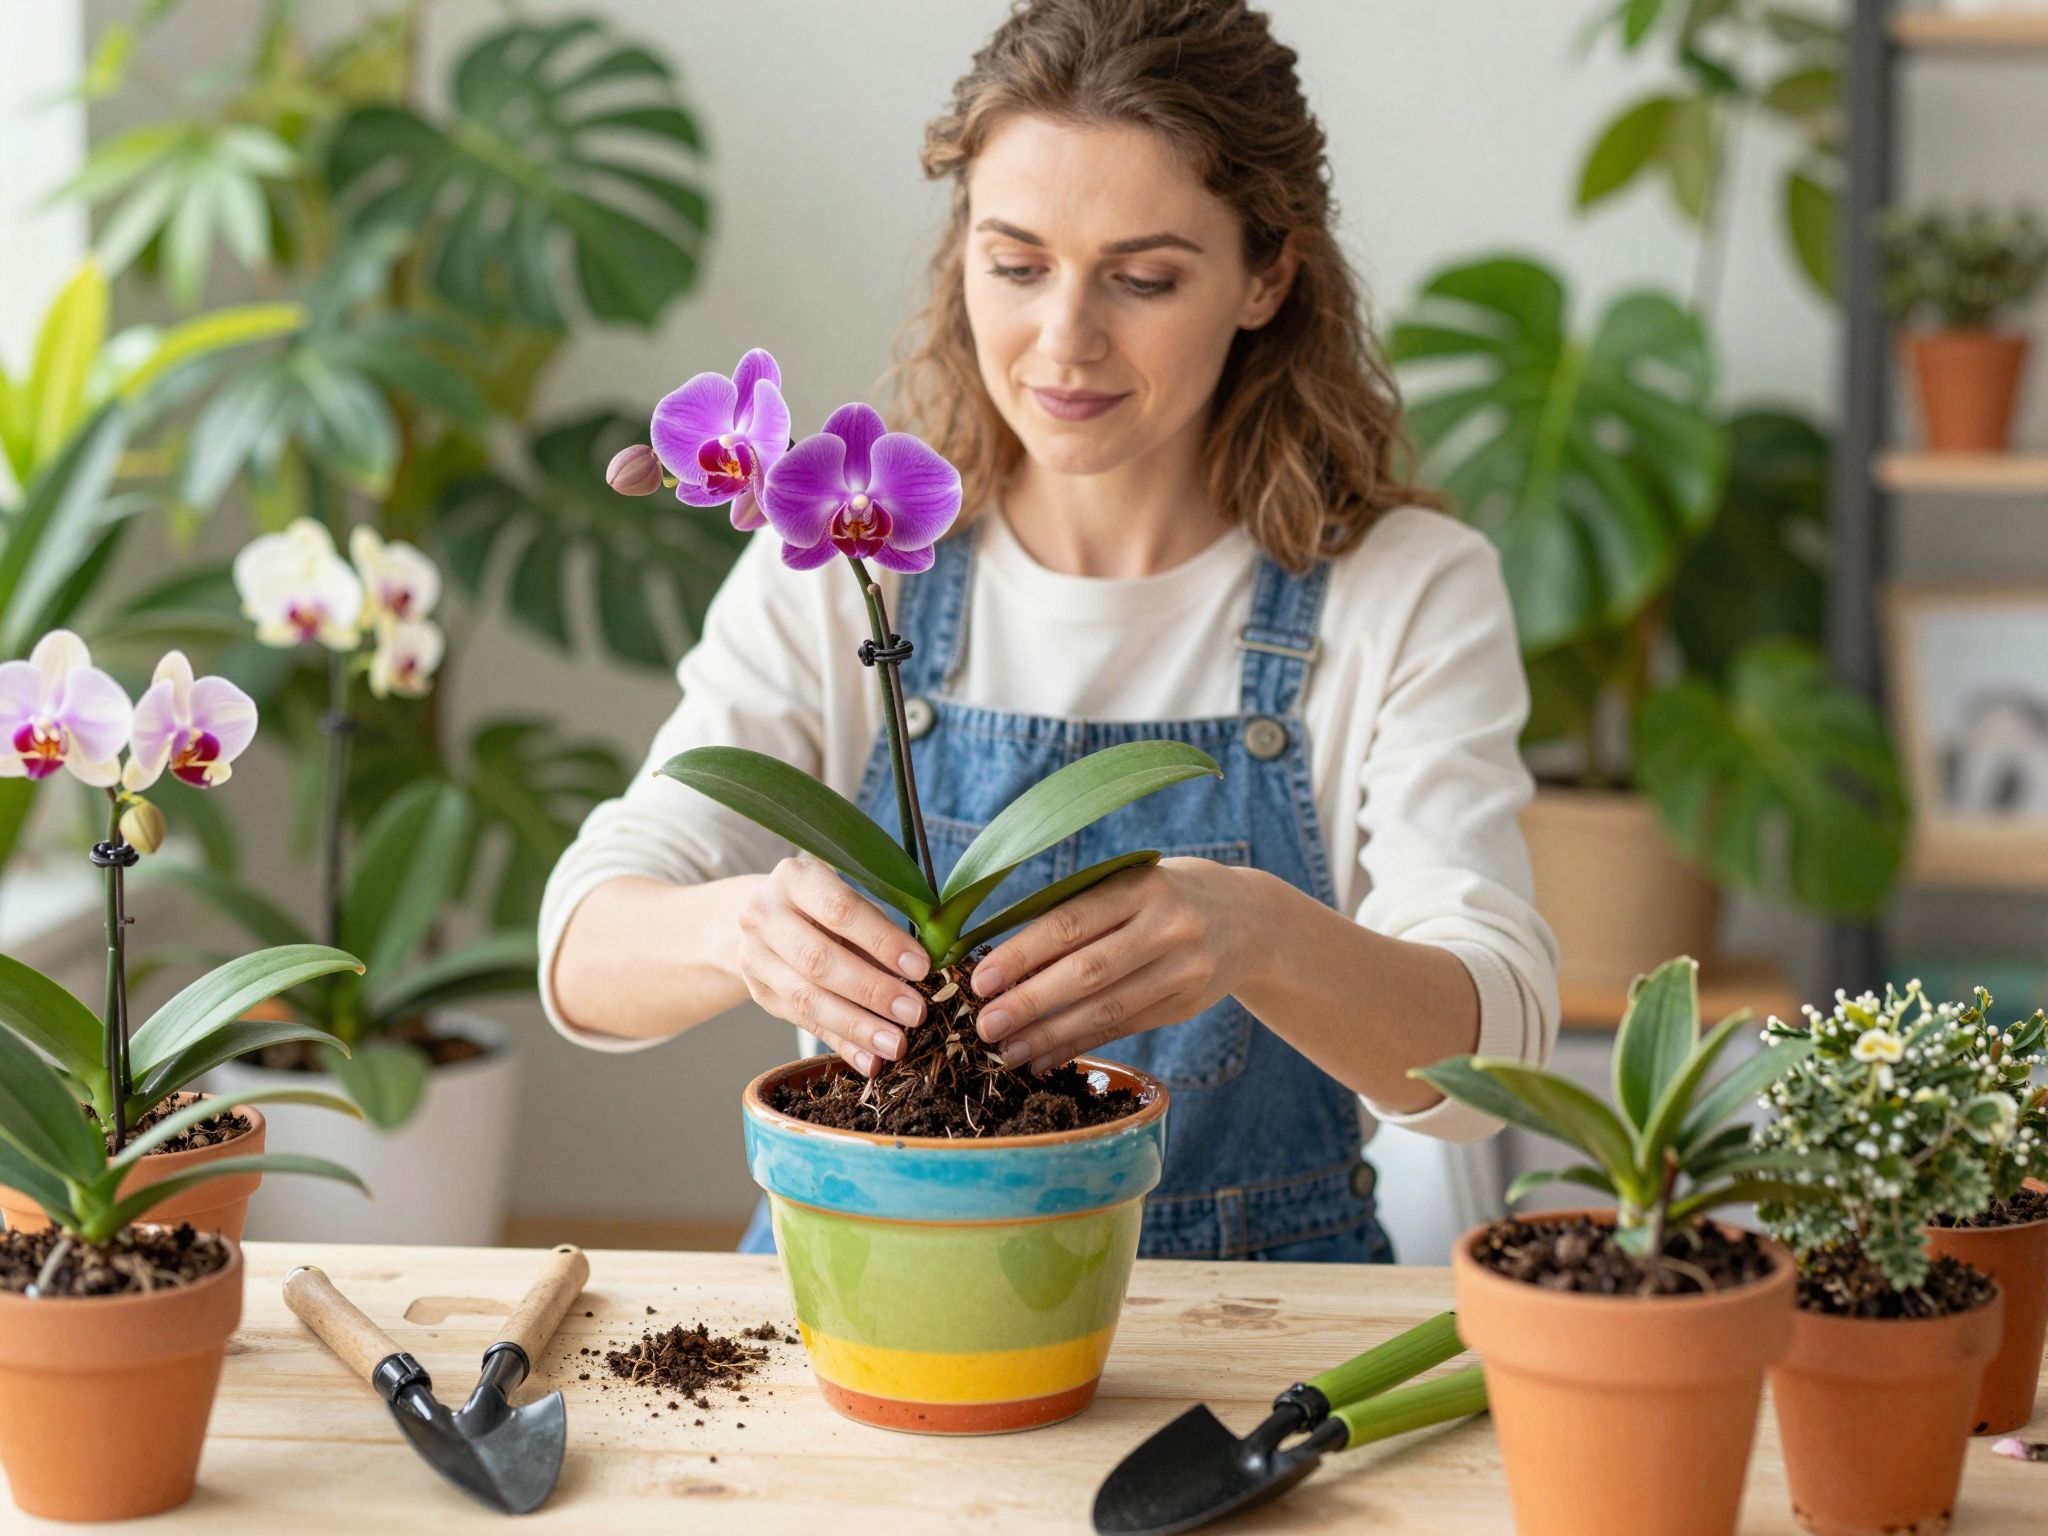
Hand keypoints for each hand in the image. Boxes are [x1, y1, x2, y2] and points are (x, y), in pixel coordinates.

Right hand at [734, 856, 929, 1074]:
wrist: (763, 918)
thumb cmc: (825, 906)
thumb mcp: (849, 901)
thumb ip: (881, 932)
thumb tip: (924, 975)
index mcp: (794, 879)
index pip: (840, 911)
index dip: (882, 941)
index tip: (920, 968)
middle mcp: (763, 915)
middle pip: (819, 960)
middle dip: (872, 991)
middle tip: (914, 1012)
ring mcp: (754, 957)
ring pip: (807, 1000)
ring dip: (857, 1027)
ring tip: (897, 1044)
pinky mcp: (759, 994)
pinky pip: (804, 1025)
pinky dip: (842, 1045)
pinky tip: (872, 1061)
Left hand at [969, 858, 1252, 1073]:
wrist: (1250, 918)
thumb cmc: (1165, 894)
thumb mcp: (1131, 883)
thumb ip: (1079, 913)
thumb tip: (1001, 960)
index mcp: (1141, 887)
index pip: (1071, 923)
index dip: (1022, 954)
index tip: (980, 980)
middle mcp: (1168, 927)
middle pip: (1088, 971)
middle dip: (1030, 1003)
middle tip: (984, 1026)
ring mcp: (1183, 970)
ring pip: (1107, 1009)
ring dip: (1050, 1035)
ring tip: (1006, 1052)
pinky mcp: (1186, 1005)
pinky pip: (1124, 1029)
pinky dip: (1080, 1045)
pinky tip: (1043, 1059)